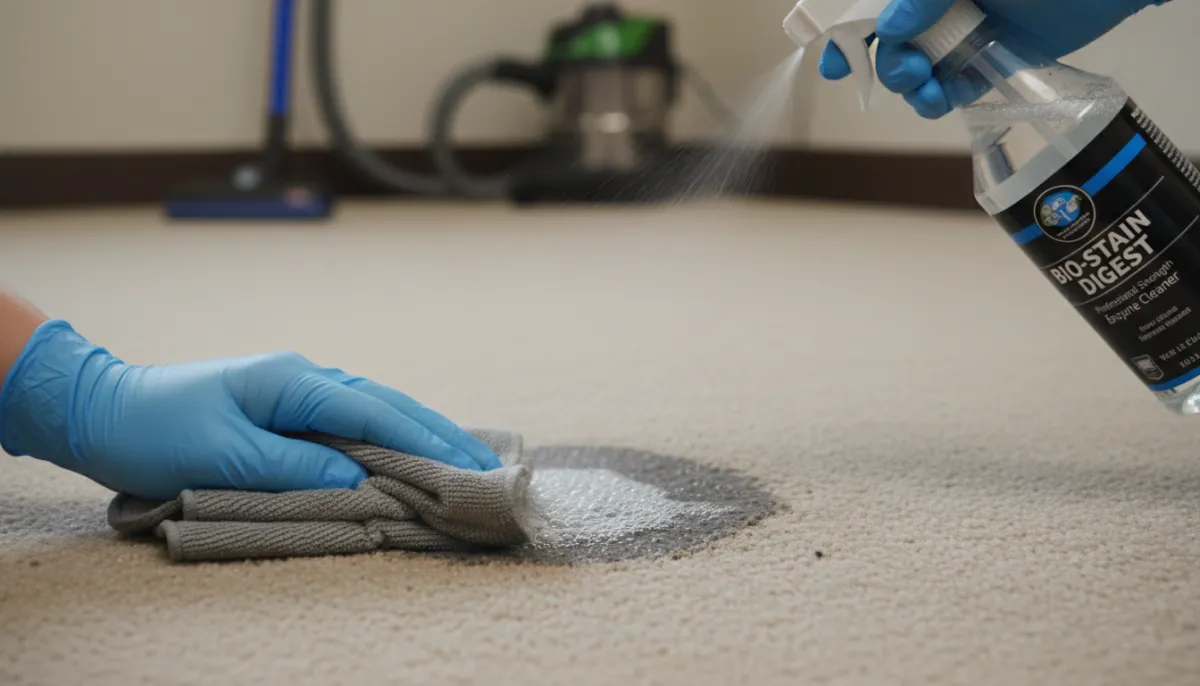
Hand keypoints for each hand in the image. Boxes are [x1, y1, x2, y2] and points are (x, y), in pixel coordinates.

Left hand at [0, 320, 500, 500]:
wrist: (106, 406)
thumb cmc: (157, 429)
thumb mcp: (223, 454)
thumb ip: (294, 468)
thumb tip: (360, 483)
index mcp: (294, 381)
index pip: (375, 412)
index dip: (425, 441)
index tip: (467, 468)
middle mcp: (306, 376)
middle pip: (389, 404)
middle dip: (440, 435)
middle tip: (488, 467)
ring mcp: (300, 388)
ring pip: (377, 408)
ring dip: (422, 433)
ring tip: (466, 460)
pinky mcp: (291, 406)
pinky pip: (355, 420)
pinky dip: (391, 435)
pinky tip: (412, 450)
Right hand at [817, 0, 1167, 118]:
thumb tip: (888, 27)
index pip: (871, 7)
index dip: (846, 33)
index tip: (833, 62)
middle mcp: (939, 4)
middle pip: (886, 43)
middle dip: (883, 65)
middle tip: (905, 72)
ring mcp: (962, 30)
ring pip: (914, 68)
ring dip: (910, 87)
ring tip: (928, 89)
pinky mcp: (987, 58)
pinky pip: (949, 87)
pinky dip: (940, 98)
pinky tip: (947, 95)